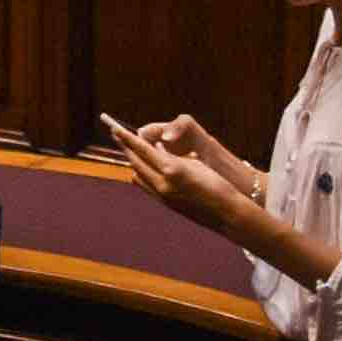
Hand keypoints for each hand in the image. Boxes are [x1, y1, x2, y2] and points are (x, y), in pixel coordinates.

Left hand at [108, 116, 254, 234]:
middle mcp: (162, 183)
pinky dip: (142, 174)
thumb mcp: (193, 163)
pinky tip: (146, 169)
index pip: (142, 149)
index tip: (114, 128)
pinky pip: (146, 186)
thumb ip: (171, 156)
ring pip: (138, 175)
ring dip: (134, 162)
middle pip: (136, 162)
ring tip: (132, 150)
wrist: (227, 213)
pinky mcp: (165, 204)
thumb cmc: (216, 183)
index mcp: (170, 169)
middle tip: (117, 136)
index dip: (127, 137)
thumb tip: (154, 149)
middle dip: (126, 148)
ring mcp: (162, 196)